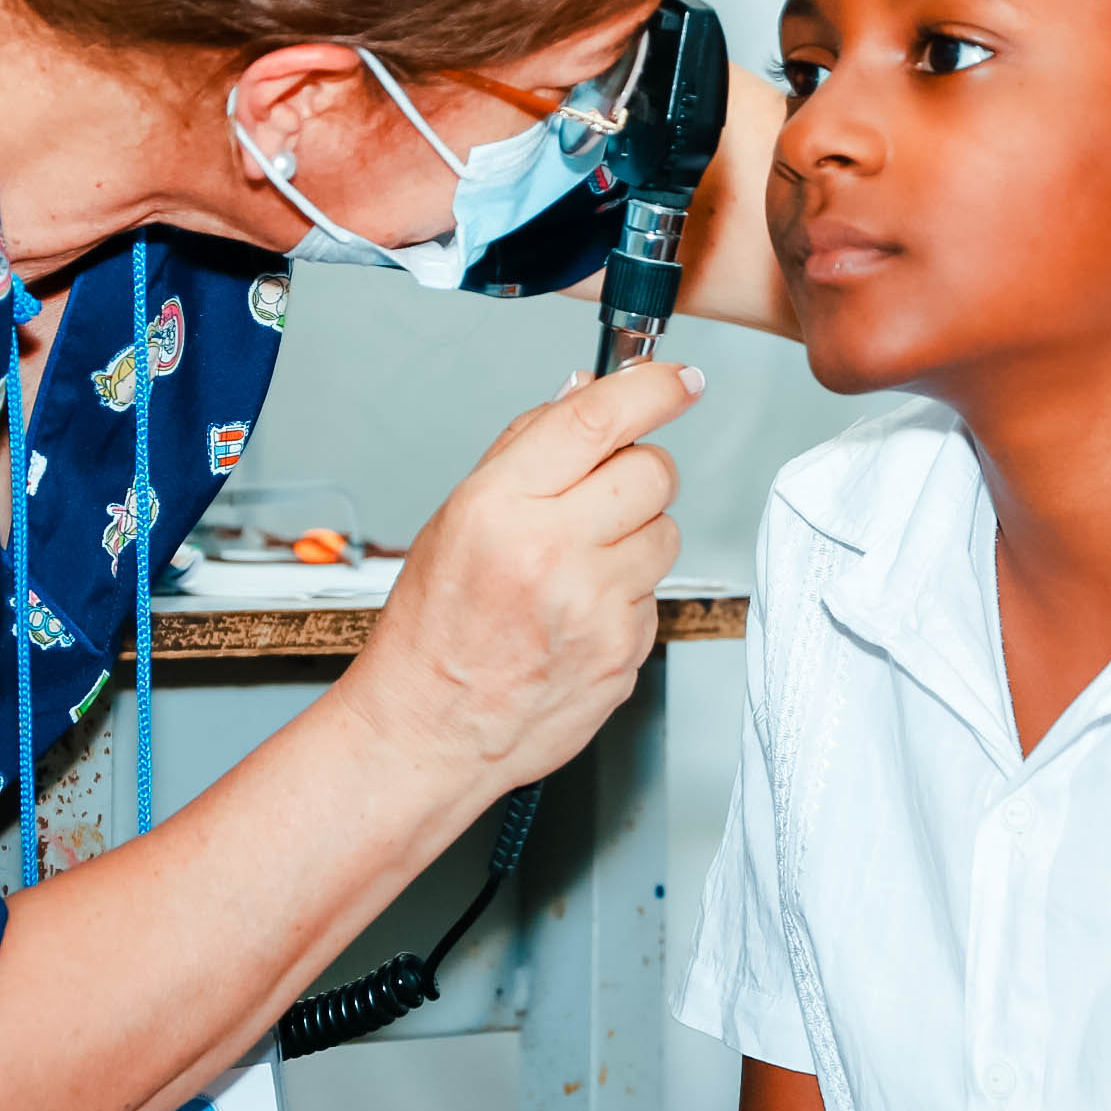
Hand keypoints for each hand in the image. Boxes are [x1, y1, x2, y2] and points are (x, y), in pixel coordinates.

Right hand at [347, 364, 699, 789]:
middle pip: (652, 471)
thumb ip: (525, 449)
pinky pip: (654, 597)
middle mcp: (550, 553)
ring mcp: (594, 608)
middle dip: (638, 472)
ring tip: (578, 569)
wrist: (430, 729)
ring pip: (665, 533)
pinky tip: (578, 615)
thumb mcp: (455, 518)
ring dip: (635, 539)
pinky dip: (626, 598)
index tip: (680, 381)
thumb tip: (584, 392)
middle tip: (603, 496)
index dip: (652, 388)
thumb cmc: (434, 629)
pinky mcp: (623, 653)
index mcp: (499, 507)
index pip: (595, 419)